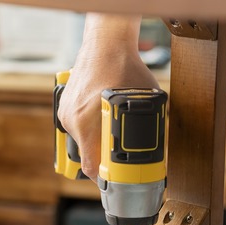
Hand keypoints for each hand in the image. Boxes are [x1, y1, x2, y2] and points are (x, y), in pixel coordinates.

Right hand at [57, 14, 158, 179]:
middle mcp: (72, 121)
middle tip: (122, 156)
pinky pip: (79, 126)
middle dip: (105, 158)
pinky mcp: (65, 106)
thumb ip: (149, 128)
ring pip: (83, 141)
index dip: (106, 177)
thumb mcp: (145, 103)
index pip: (91, 167)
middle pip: (88, 154)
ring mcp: (66, 113)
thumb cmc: (124, 68)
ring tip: (115, 131)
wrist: (106, 43)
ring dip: (99, 141)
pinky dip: (91, 127)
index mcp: (86, 124)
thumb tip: (159, 149)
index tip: (117, 180)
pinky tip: (104, 117)